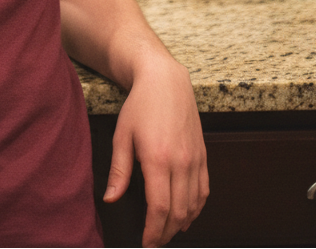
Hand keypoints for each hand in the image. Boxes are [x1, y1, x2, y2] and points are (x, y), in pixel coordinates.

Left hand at [104, 57, 208, 247]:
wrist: (166, 82)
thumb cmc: (140, 105)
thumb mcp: (122, 135)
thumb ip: (119, 170)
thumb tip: (111, 198)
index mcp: (158, 159)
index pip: (160, 208)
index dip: (153, 230)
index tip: (146, 242)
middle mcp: (181, 163)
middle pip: (179, 212)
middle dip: (166, 232)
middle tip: (154, 241)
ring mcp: (195, 160)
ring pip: (194, 205)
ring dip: (182, 224)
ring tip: (167, 231)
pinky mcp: (203, 156)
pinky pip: (204, 190)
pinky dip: (197, 208)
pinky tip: (186, 214)